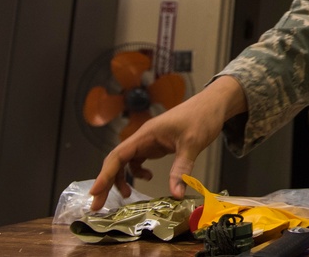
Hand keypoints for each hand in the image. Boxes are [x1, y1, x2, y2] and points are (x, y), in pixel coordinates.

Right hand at [89, 75, 245, 210]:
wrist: (213, 104)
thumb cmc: (202, 117)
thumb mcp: (192, 144)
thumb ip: (182, 169)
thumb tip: (176, 194)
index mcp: (146, 134)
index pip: (118, 155)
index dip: (104, 175)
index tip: (94, 192)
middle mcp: (143, 137)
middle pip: (117, 160)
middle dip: (107, 182)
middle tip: (98, 204)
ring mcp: (149, 141)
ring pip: (127, 162)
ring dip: (122, 178)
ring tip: (126, 195)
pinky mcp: (157, 145)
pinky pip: (139, 160)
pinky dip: (138, 172)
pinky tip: (149, 178)